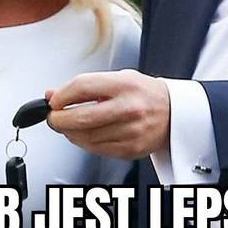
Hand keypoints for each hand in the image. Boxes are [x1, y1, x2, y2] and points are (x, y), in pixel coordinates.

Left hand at [46, 69, 169, 159]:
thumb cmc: (144, 93)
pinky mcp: (130, 149)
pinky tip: (85, 134)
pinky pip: (96, 149)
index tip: (53, 100)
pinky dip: (84, 143)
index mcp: (125, 84)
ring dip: (69, 133)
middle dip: (58, 119)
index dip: (61, 96)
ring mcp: (130, 131)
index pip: (82, 87)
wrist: (174, 112)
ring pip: (85, 137)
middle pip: (80, 117)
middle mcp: (129, 108)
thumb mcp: (118, 78)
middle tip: (54, 117)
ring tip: (68, 125)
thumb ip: (86, 86)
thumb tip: (54, 94)